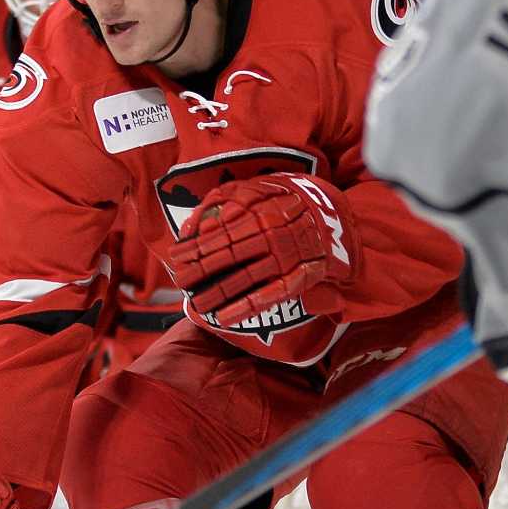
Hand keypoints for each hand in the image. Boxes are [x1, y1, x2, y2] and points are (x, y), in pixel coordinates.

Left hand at [166, 172, 357, 327]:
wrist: (331, 217)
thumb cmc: (284, 203)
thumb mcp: (257, 190)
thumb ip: (224, 201)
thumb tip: (192, 225)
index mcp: (261, 212)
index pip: (221, 233)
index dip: (196, 246)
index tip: (176, 256)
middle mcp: (273, 235)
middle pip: (229, 256)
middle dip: (201, 270)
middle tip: (181, 282)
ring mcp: (287, 258)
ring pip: (246, 279)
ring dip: (218, 293)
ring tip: (197, 304)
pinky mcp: (300, 277)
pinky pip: (270, 296)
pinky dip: (246, 308)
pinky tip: (224, 318)